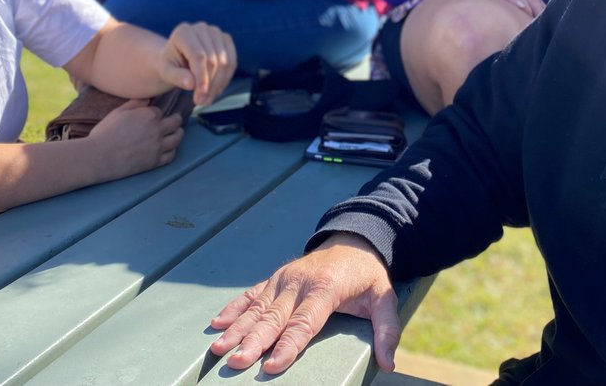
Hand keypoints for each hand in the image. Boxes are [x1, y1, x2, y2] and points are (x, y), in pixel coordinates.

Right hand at [88, 101, 183, 177]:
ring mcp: (158, 146)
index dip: (156, 113)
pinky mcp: (155, 162)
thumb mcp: (118, 112)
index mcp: (149, 115)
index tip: (155, 115)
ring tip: (176, 132)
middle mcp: (157, 129)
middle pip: (175, 121)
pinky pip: (171, 155)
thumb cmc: (105, 132)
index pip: (160, 110)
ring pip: (177, 137)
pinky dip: (172, 150)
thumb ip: (135, 103)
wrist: (99, 156)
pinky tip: (169, 148)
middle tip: (174, 119)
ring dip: (178, 133)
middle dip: (175, 119)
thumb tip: (147, 99)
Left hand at [160, 23, 236, 105]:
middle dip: (210, 85)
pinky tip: (217, 89)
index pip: (199, 56)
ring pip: (225, 62)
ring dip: (219, 84)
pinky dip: (226, 78)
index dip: (202, 78)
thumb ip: (176, 76)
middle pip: (213, 60)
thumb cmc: (170, 64)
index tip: (199, 97)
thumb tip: (190, 83)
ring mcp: (216, 32)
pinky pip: (232, 61)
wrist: (177, 57)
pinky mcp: (226, 39)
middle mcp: (201, 28)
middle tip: (203, 102)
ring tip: (209, 98)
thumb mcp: (166, 72)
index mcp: (184, 32)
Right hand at [209, 235, 399, 374]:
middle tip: (236, 362)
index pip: (304, 323)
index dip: (288, 345)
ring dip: (237, 328)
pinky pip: (251, 295)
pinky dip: (234, 309)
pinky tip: (217, 324)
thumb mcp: (385, 299)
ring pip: (257, 308)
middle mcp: (299, 282)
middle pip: (274, 317)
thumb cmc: (368, 275)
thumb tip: (388, 363)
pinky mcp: (275, 278)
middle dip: (253, 341)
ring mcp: (284, 278)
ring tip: (219, 348)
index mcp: (325, 288)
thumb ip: (387, 330)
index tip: (272, 365)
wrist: (354, 240)